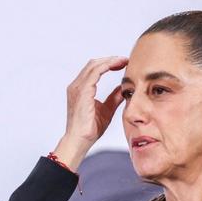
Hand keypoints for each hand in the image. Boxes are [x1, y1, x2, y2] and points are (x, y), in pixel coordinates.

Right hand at [53, 56, 127, 170]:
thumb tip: (123, 89)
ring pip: (94, 65)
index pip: (94, 70)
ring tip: (123, 61)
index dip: (108, 64)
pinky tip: (117, 66)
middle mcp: (76, 86)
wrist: (80, 140)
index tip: (123, 64)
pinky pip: (95, 72)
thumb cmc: (90, 129)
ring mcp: (77, 88)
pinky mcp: (82, 92)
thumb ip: (114, 98)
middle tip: (125, 60)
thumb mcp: (107, 110)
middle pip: (93, 64)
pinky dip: (107, 66)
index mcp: (80, 90)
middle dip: (110, 59)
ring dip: (110, 61)